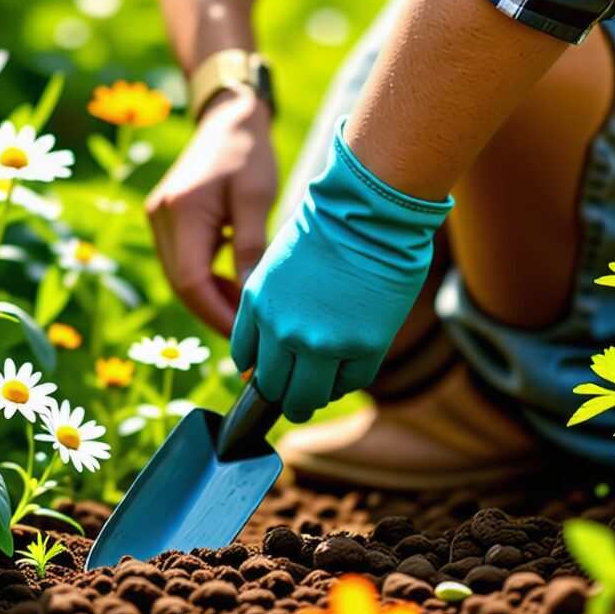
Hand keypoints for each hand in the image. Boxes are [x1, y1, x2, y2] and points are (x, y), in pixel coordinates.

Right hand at [147, 88, 276, 335]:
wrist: (228, 113)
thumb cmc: (249, 152)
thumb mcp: (257, 199)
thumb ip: (251, 250)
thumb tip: (251, 301)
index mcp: (181, 211)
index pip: (191, 282)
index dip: (217, 315)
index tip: (246, 335)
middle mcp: (160, 216)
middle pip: (182, 284)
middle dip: (214, 312)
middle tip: (251, 333)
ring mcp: (158, 217)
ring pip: (180, 277)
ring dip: (210, 297)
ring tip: (246, 311)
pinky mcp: (165, 217)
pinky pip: (182, 261)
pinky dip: (205, 279)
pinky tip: (232, 284)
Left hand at [231, 122, 451, 421]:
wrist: (368, 213)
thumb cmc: (327, 230)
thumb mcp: (278, 266)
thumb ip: (270, 307)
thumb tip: (272, 349)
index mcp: (258, 305)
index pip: (246, 359)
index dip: (259, 370)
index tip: (271, 372)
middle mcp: (283, 331)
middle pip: (274, 387)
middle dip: (282, 395)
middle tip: (293, 397)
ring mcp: (323, 343)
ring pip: (308, 397)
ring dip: (311, 400)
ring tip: (319, 394)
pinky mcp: (363, 347)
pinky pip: (349, 384)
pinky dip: (346, 382)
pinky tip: (348, 369)